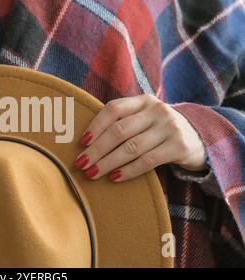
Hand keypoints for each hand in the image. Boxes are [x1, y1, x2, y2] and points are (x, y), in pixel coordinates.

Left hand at [75, 95, 206, 181]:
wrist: (198, 138)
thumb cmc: (157, 130)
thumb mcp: (143, 119)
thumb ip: (121, 123)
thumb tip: (84, 143)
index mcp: (143, 101)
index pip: (113, 109)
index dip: (95, 126)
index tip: (81, 143)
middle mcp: (157, 110)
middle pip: (119, 130)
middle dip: (96, 149)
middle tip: (80, 164)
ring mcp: (169, 128)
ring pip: (131, 147)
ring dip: (108, 162)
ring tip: (92, 173)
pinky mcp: (179, 147)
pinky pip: (147, 161)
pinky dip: (128, 171)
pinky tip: (114, 178)